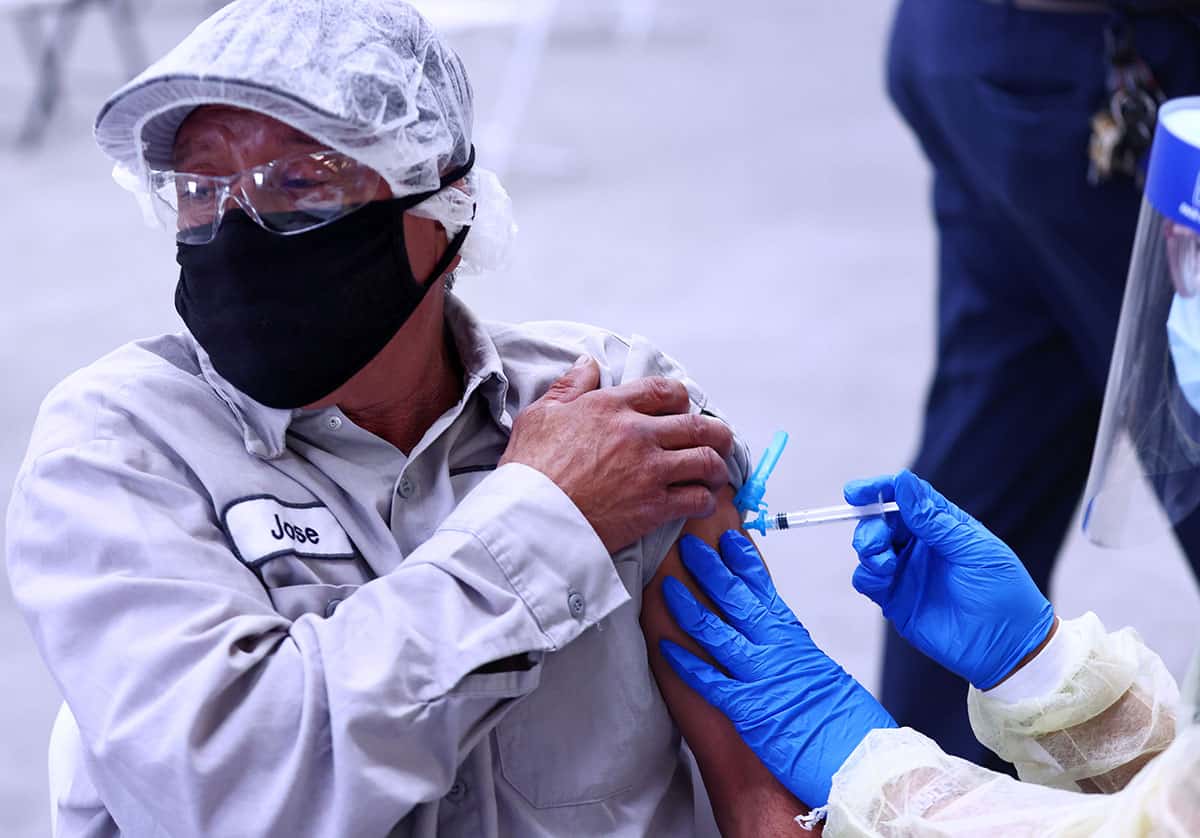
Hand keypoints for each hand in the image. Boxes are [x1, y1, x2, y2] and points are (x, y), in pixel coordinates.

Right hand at [500, 356, 732, 552]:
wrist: (529, 516)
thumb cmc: (529, 469)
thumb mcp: (540, 415)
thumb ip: (570, 386)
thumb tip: (588, 363)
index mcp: (611, 407)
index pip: (663, 391)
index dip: (681, 398)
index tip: (684, 408)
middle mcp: (638, 433)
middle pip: (697, 425)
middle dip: (715, 433)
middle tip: (718, 441)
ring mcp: (650, 470)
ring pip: (706, 460)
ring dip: (716, 468)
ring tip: (715, 474)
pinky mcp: (654, 506)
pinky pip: (697, 499)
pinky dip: (706, 500)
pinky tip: (700, 502)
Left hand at [659, 531, 894, 807]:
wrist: (865, 761)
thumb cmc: (850, 725)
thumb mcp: (824, 674)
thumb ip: (795, 656)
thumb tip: (781, 644)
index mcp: (795, 640)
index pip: (765, 590)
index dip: (743, 562)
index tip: (728, 540)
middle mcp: (777, 651)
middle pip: (736, 600)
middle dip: (710, 569)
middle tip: (689, 546)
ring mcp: (762, 677)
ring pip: (717, 632)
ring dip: (689, 607)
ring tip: (667, 586)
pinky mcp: (750, 710)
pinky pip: (709, 681)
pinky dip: (686, 664)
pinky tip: (666, 647)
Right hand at [844, 470, 1054, 689]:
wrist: (1006, 647)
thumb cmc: (1003, 592)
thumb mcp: (973, 549)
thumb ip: (934, 519)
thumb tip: (903, 481)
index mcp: (942, 526)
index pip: (906, 497)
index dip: (880, 490)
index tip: (857, 492)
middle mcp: (920, 545)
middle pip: (881, 521)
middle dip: (870, 524)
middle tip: (876, 541)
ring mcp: (906, 572)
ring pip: (869, 548)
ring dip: (867, 548)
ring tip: (885, 564)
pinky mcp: (895, 599)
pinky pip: (866, 579)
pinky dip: (866, 574)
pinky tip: (882, 579)